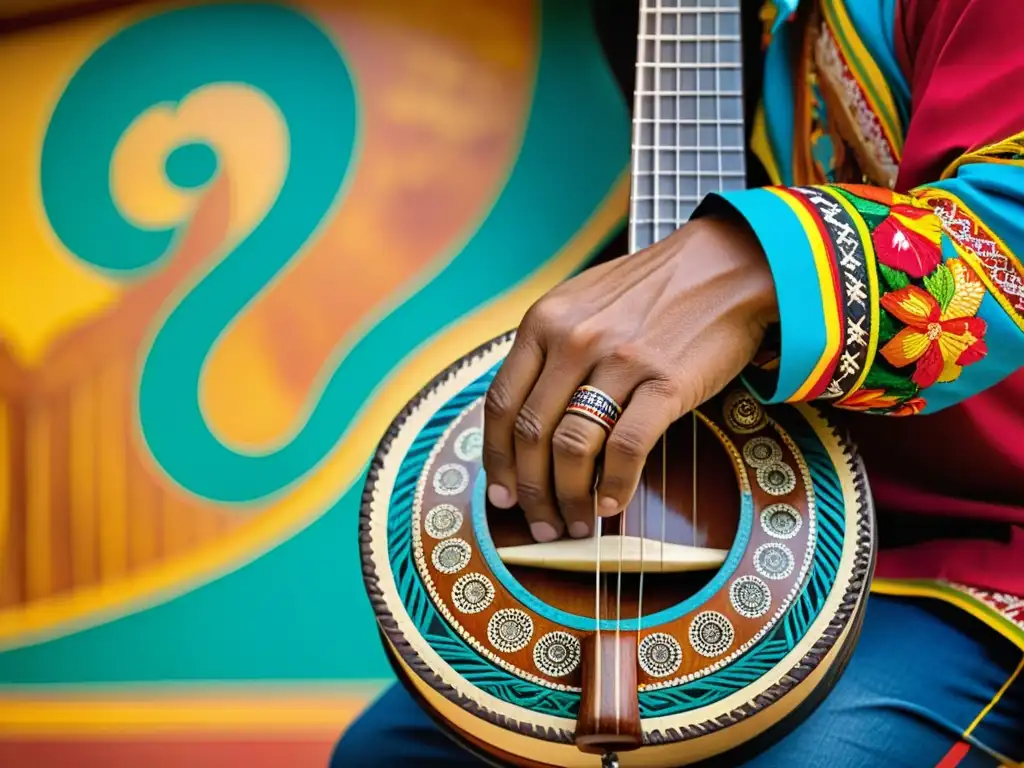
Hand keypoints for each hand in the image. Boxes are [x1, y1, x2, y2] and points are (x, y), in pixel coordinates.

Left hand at [481, 215, 777, 541]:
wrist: (725, 265)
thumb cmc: (652, 290)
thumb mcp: (581, 303)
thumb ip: (547, 350)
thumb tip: (523, 422)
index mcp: (544, 322)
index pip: (501, 405)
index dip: (496, 459)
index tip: (501, 494)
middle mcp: (573, 339)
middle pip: (532, 435)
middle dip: (529, 491)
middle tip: (539, 522)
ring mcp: (620, 360)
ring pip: (573, 448)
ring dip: (568, 498)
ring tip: (575, 523)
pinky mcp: (666, 381)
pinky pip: (627, 448)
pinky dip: (615, 486)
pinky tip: (612, 505)